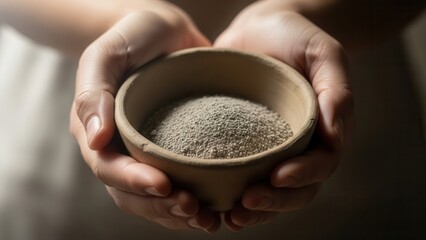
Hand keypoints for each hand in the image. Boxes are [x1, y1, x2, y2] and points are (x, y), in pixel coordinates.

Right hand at [70, 1, 219, 231]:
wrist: (163, 32)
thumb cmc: (132, 37)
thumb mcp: (107, 54)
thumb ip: (94, 92)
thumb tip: (95, 139)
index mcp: (96, 131)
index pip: (108, 167)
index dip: (134, 181)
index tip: (164, 184)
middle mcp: (119, 149)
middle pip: (131, 193)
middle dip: (160, 205)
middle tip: (192, 207)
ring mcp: (146, 153)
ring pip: (154, 198)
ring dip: (178, 214)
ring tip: (207, 218)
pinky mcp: (173, 152)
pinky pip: (178, 185)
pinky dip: (193, 202)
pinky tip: (214, 208)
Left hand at [215, 1, 352, 230]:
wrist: (261, 28)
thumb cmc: (296, 37)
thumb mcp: (323, 53)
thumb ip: (336, 91)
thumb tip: (335, 137)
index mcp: (321, 132)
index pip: (319, 165)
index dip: (301, 177)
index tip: (277, 178)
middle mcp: (295, 147)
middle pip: (293, 190)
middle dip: (272, 202)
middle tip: (246, 204)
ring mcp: (266, 149)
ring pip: (266, 192)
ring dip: (250, 210)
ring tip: (228, 216)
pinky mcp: (238, 145)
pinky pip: (236, 176)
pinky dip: (226, 193)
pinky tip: (211, 202)